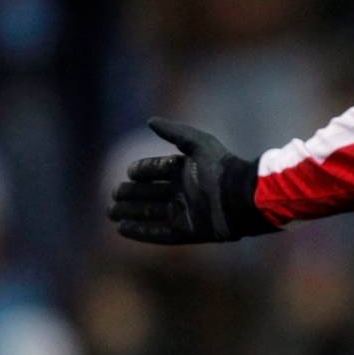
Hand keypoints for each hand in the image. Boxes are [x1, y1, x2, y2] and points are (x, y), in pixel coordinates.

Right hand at [108, 118, 251, 243]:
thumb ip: (175, 132)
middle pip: (151, 193)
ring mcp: (187, 213)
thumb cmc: (221, 168)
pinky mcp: (189, 231)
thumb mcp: (198, 144)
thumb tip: (150, 121)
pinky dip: (141, 231)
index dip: (143, 170)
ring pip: (152, 213)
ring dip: (131, 213)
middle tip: (113, 195)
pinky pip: (160, 233)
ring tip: (111, 212)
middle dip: (131, 194)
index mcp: (187, 172)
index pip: (159, 170)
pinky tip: (122, 229)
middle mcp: (185, 192)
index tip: (128, 172)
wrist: (242, 197)